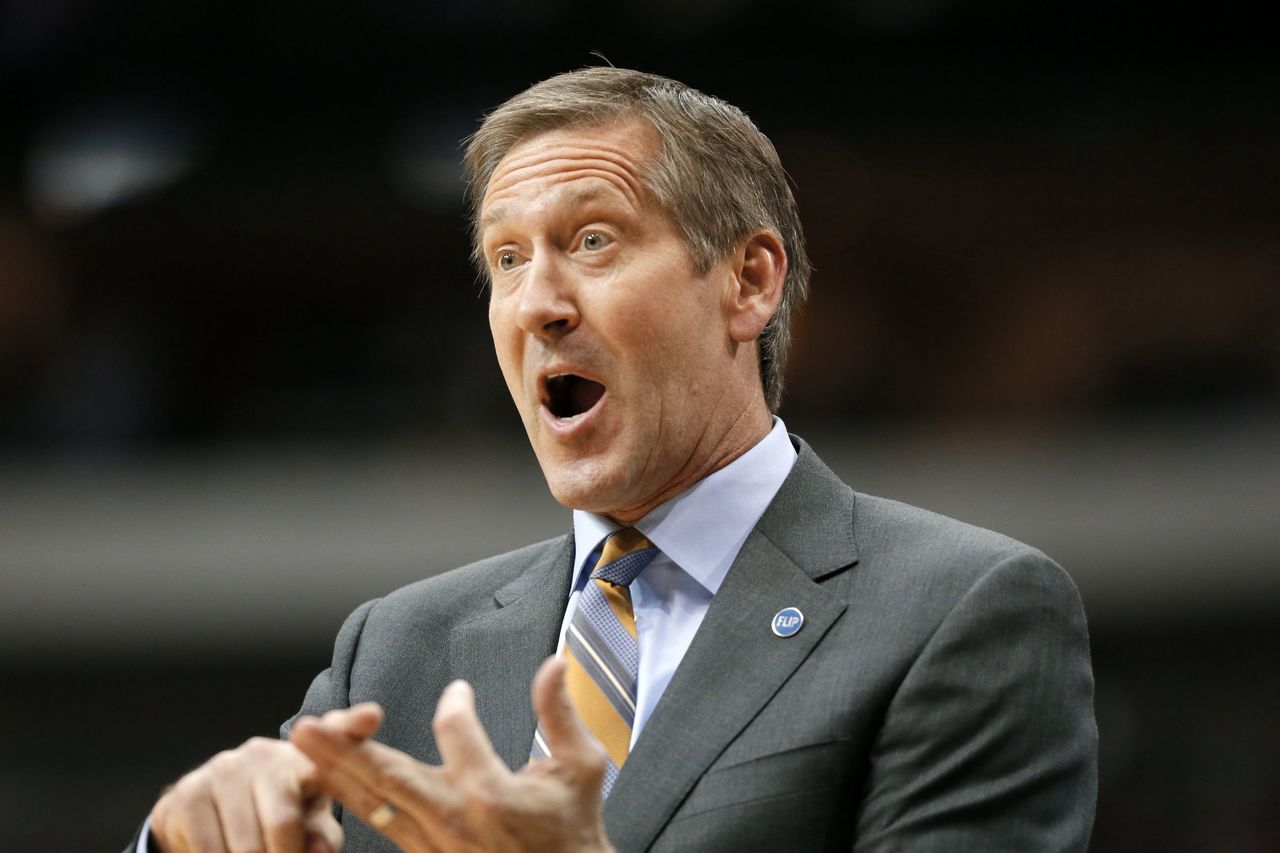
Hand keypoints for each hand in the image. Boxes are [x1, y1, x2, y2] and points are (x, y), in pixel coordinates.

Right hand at [149, 737, 345, 852]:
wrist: (209, 822)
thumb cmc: (278, 821)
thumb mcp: (310, 828)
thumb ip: (322, 839)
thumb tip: (317, 849)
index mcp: (305, 757)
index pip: (334, 735)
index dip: (352, 726)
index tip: (371, 716)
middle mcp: (264, 753)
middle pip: (283, 822)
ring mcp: (223, 768)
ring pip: (245, 845)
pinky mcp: (186, 792)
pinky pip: (206, 848)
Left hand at [290, 657, 612, 852]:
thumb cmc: (574, 831)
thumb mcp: (582, 769)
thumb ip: (560, 714)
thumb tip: (552, 665)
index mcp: (494, 794)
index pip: (457, 731)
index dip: (455, 703)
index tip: (457, 692)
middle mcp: (456, 821)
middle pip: (389, 778)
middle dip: (345, 750)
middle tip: (308, 725)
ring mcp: (436, 846)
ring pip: (376, 805)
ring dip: (337, 772)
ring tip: (304, 745)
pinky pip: (382, 827)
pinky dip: (354, 802)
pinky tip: (330, 782)